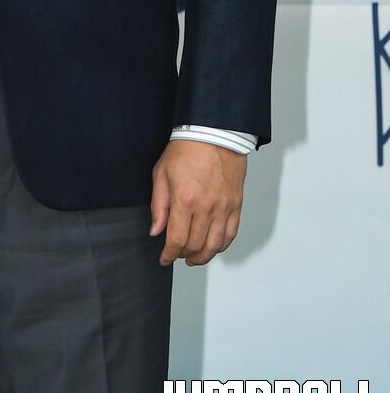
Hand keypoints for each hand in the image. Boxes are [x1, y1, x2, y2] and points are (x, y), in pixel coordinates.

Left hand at [149, 138, 245, 266]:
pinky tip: (212, 247)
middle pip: (195, 246)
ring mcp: (224, 207)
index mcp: (184, 199)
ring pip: (215, 246)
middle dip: (183, 255)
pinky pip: (231, 235)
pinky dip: (221, 246)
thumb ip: (158, 206)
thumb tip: (156, 231)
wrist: (213, 134)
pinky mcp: (236, 205)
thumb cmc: (186, 150)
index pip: (177, 239)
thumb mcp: (161, 173)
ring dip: (203, 256)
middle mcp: (206, 207)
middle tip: (176, 254)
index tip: (164, 259)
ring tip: (193, 258)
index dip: (169, 254)